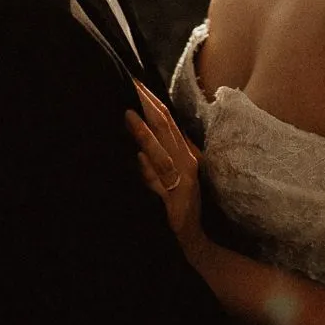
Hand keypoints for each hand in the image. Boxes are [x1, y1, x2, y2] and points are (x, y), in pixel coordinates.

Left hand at [125, 82, 204, 256]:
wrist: (196, 243)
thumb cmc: (183, 207)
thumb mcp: (180, 174)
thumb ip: (169, 152)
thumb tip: (154, 127)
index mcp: (186, 155)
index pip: (168, 120)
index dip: (151, 100)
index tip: (134, 81)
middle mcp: (186, 165)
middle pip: (166, 129)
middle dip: (146, 106)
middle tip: (128, 85)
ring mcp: (181, 185)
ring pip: (162, 154)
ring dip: (144, 135)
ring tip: (128, 115)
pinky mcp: (174, 205)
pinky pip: (160, 185)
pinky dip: (149, 171)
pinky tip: (138, 159)